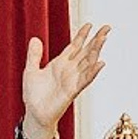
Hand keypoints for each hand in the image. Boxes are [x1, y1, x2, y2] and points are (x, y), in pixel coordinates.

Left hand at [18, 22, 111, 138]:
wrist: (34, 113)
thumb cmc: (34, 95)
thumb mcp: (31, 70)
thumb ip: (34, 55)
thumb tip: (35, 38)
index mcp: (60, 64)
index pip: (75, 46)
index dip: (82, 35)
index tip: (90, 24)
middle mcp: (69, 70)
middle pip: (86, 51)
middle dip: (96, 39)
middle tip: (107, 27)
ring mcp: (72, 80)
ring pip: (88, 62)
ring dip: (96, 51)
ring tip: (103, 39)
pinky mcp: (72, 91)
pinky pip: (85, 80)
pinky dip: (93, 71)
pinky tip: (100, 63)